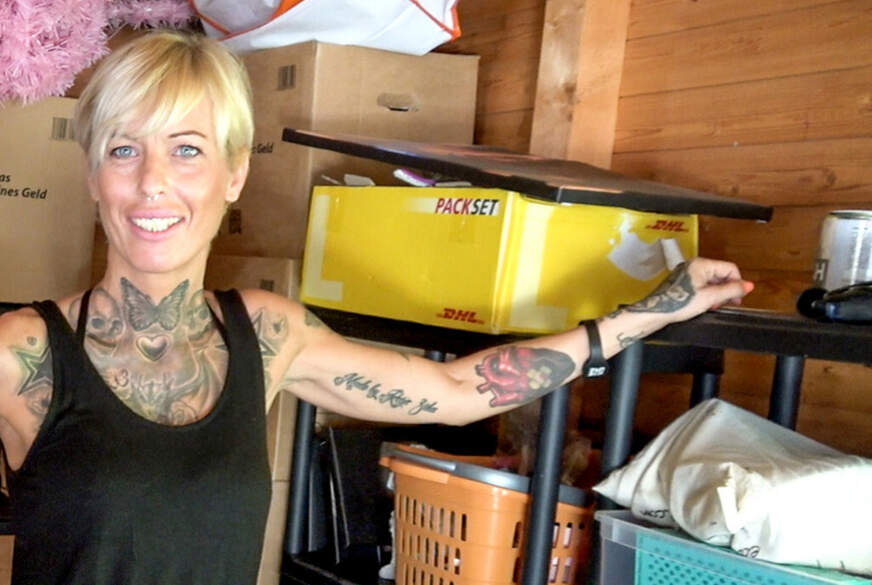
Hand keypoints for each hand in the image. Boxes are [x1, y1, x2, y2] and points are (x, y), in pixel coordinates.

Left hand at [623, 257, 753, 322]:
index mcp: (702, 264)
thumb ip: (731, 290)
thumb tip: (749, 286)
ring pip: (711, 281)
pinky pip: (701, 285)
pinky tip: (704, 305)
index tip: (738, 299)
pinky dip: (707, 294)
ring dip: (717, 294)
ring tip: (713, 306)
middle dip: (726, 290)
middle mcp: (694, 265)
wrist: (655, 311)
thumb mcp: (710, 298)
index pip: (729, 268)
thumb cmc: (680, 303)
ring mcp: (687, 273)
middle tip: (726, 304)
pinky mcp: (682, 282)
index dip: (737, 283)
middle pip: (720, 274)